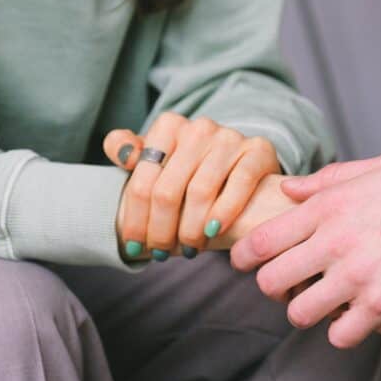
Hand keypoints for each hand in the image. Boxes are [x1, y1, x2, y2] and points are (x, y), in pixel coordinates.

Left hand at [104, 112, 280, 259]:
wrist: (241, 165)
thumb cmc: (190, 170)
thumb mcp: (157, 159)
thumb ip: (128, 151)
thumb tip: (122, 153)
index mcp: (168, 126)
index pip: (142, 181)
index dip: (135, 219)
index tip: (133, 246)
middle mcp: (198, 128)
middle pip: (167, 191)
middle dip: (161, 230)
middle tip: (161, 254)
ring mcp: (229, 138)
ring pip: (200, 192)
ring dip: (190, 230)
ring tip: (188, 250)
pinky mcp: (258, 150)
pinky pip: (239, 185)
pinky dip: (224, 213)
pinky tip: (213, 232)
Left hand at [230, 153, 380, 347]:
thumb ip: (332, 179)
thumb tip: (290, 187)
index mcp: (332, 204)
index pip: (263, 238)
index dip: (245, 256)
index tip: (244, 263)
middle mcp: (335, 240)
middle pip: (271, 281)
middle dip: (274, 288)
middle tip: (289, 288)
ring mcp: (357, 275)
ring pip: (299, 313)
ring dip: (308, 312)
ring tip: (325, 306)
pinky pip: (340, 334)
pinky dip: (345, 332)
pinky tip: (358, 320)